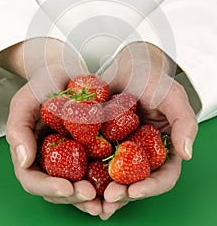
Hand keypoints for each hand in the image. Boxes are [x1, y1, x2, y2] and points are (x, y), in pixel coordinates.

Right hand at [5, 39, 102, 215]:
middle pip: (58, 189)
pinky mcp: (91, 148)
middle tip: (93, 196)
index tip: (67, 187)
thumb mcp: (24, 101)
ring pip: (79, 184)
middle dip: (74, 197)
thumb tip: (24, 161)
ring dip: (92, 197)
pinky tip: (119, 183)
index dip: (49, 188)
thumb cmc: (42, 84)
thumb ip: (18, 129)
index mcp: (32, 152)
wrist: (66, 69)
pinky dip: (107, 180)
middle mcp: (51, 159)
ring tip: (108, 200)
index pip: (34, 180)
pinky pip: (98, 167)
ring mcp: (71, 155)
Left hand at [98, 42, 197, 219]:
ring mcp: (123, 147)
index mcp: (165, 147)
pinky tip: (78, 179)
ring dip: (104, 191)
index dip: (151, 187)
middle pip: (137, 182)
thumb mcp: (172, 95)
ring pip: (116, 176)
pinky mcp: (104, 141)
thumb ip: (184, 122)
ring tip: (91, 199)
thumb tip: (186, 154)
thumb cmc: (152, 78)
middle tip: (107, 200)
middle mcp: (144, 152)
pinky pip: (96, 159)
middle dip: (124, 194)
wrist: (126, 65)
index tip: (134, 191)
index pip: (164, 175)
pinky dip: (89, 172)